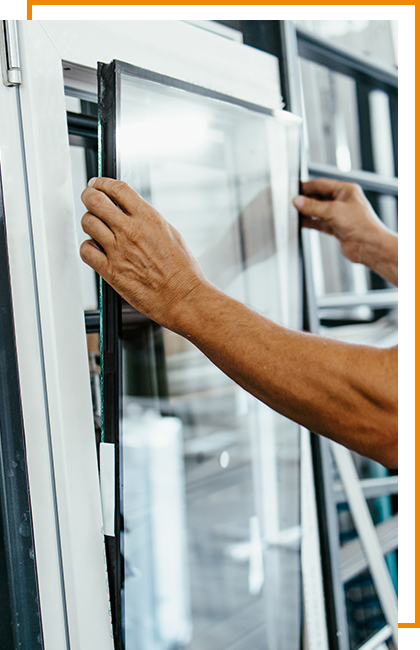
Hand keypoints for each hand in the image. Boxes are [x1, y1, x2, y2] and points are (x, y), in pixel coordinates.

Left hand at [80, 177, 206, 329]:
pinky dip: (88, 248)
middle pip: (96, 200)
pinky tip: (96, 249)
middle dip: (89, 196)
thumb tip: (131, 210)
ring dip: (89, 222)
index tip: (98, 184)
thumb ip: (148, 220)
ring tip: (96, 227)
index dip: (103, 183)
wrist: (183, 298)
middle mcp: (131, 231)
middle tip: (89, 198)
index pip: (118, 189)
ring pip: (88, 223)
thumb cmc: (182, 271)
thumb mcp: (171, 234)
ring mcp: (119, 251)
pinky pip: (86, 251)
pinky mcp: (111, 271)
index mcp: (149, 219)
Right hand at [293, 178, 397, 284]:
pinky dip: (311, 222)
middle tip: (293, 202)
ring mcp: (340, 215)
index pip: (321, 184)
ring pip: (318, 211)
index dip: (307, 187)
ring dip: (307, 212)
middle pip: (319, 197)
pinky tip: (302, 222)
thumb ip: (313, 206)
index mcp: (346, 190)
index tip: (295, 190)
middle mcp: (343, 201)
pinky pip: (320, 223)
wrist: (369, 246)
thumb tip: (299, 201)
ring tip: (294, 212)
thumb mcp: (333, 211)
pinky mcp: (337, 228)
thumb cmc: (362, 225)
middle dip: (306, 200)